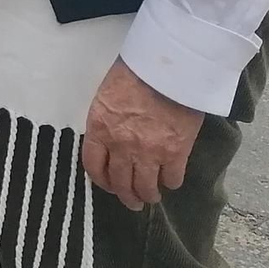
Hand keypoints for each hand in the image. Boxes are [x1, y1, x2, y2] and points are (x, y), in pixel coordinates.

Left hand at [82, 60, 202, 210]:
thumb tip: (110, 138)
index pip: (93, 166)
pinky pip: (172, 179)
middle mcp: (121, 146)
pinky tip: (171, 179)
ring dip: (148, 195)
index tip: (108, 184)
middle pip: (120, 183)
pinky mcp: (176, 153)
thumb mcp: (107, 96)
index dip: (101, 181)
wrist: (167, 66)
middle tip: (133, 201)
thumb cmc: (135, 72)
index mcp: (100, 129)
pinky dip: (171, 182)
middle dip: (126, 197)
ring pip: (146, 188)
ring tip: (152, 196)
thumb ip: (106, 121)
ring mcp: (149, 152)